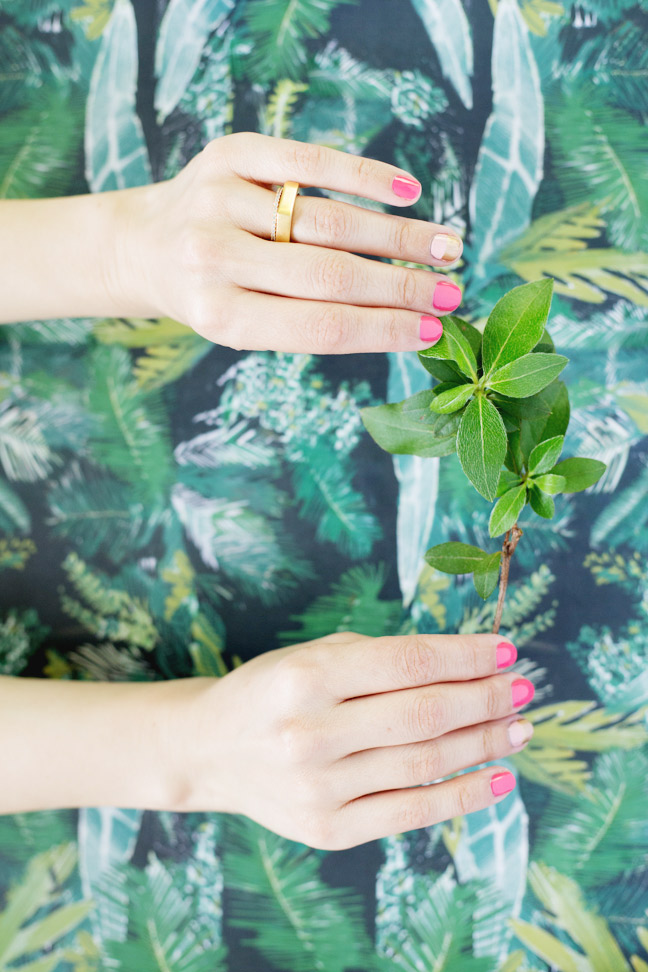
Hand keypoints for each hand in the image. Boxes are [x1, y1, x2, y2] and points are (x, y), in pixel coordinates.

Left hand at [120, 131, 462, 352]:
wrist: (144, 246)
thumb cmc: (210, 295)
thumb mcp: (245, 324)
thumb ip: (310, 320)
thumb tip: (406, 319)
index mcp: (220, 315)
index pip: (319, 325)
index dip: (384, 330)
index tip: (433, 331)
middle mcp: (215, 258)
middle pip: (330, 274)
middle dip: (403, 285)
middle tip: (453, 290)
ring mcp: (220, 199)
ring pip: (329, 219)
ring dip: (398, 235)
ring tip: (446, 246)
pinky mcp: (229, 152)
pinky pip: (308, 159)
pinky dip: (364, 175)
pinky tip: (407, 191)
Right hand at [171, 631, 533, 849]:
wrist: (210, 749)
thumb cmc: (272, 690)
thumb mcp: (312, 654)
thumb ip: (380, 658)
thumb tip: (467, 666)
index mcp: (306, 675)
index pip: (408, 662)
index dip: (466, 656)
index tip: (506, 650)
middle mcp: (311, 732)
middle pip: (425, 714)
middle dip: (486, 699)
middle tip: (523, 688)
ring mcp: (319, 787)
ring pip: (426, 763)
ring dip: (485, 744)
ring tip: (518, 728)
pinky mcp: (328, 829)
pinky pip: (412, 813)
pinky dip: (463, 797)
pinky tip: (498, 778)